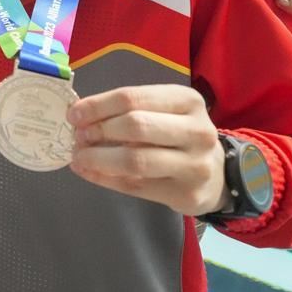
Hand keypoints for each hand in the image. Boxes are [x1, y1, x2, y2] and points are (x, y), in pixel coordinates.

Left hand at [67, 85, 226, 216]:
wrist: (217, 174)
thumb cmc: (179, 134)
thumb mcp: (164, 111)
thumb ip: (128, 110)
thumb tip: (80, 116)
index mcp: (187, 101)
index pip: (132, 97)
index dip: (98, 106)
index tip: (74, 114)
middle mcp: (196, 131)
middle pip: (136, 125)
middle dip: (99, 130)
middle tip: (78, 137)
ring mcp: (195, 165)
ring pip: (136, 160)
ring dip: (98, 159)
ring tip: (79, 157)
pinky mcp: (187, 195)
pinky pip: (136, 187)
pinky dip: (105, 179)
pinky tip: (89, 173)